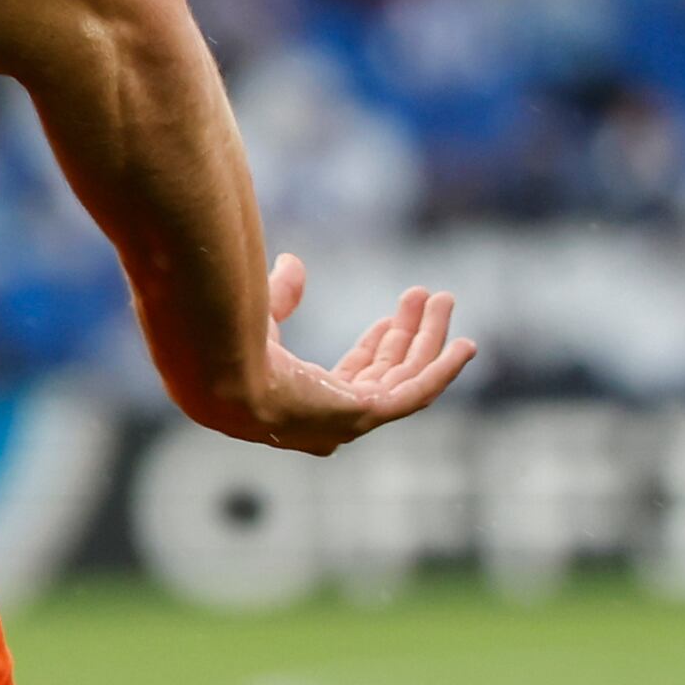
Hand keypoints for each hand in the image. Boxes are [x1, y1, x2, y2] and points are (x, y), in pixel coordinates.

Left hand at [209, 254, 478, 455]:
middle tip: (430, 298)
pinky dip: (443, 370)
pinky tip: (464, 345)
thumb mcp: (261, 315)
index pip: (353, 378)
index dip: (377, 347)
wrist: (220, 373)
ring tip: (446, 301)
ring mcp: (348, 422)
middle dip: (410, 337)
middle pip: (385, 376)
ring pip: (405, 379)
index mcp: (303, 400)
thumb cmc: (227, 352)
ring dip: (430, 342)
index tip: (389, 318)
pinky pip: (416, 394)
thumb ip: (280, 295)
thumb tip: (291, 263)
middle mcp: (329, 418)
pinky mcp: (364, 415)